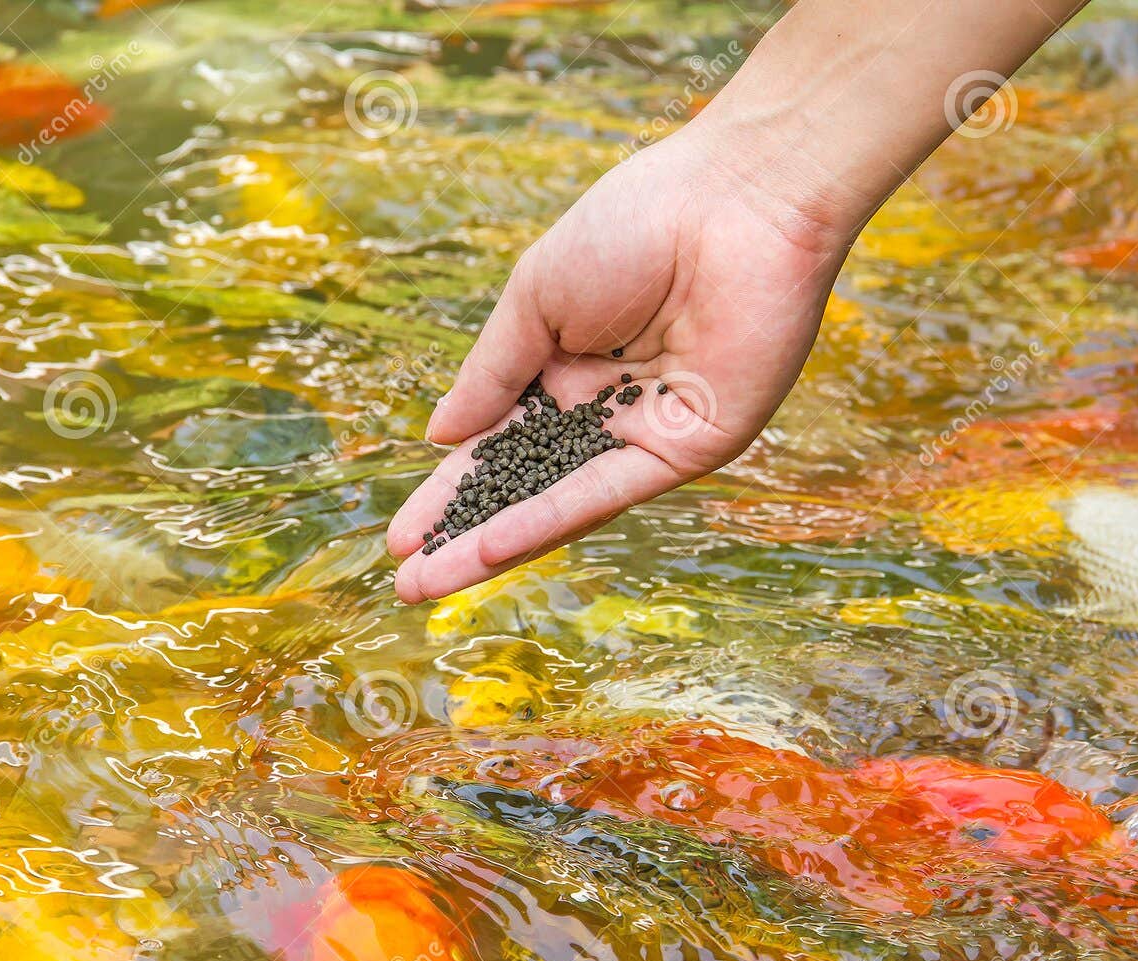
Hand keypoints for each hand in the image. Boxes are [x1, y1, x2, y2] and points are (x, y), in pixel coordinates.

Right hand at [386, 124, 852, 602]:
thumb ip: (491, 374)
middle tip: (407, 583)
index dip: (450, 490)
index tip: (401, 534)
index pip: (497, 444)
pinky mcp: (690, 449)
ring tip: (429, 583)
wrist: (736, 200)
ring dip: (494, 546)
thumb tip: (438, 434)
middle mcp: (606, 411)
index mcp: (567, 368)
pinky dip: (547, 519)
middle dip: (463, 535)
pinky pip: (607, 492)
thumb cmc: (637, 223)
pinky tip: (493, 546)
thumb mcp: (536, 299)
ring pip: (558, 503)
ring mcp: (647, 435)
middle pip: (523, 488)